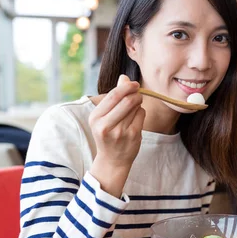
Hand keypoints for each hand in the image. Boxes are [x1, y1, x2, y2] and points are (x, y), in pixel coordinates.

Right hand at [89, 75, 144, 194]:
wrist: (112, 160)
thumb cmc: (108, 134)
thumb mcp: (104, 116)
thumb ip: (114, 97)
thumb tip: (124, 77)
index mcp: (95, 118)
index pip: (113, 95)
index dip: (126, 86)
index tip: (134, 84)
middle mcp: (105, 125)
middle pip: (127, 100)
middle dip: (135, 93)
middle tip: (138, 93)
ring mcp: (120, 132)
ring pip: (136, 106)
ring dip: (138, 103)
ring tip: (134, 108)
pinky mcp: (133, 135)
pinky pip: (141, 115)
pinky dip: (141, 113)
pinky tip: (135, 120)